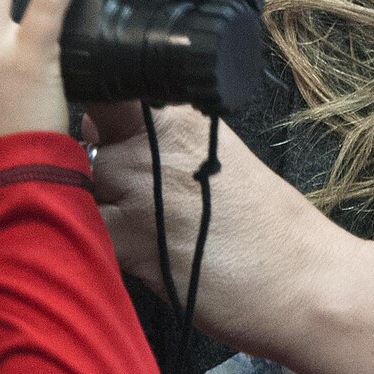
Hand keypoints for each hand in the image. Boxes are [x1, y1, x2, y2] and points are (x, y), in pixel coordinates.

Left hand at [88, 104, 344, 353]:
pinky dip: (78, 249)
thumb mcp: (218, 161)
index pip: (104, 89)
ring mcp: (141, 191)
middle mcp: (155, 145)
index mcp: (179, 119)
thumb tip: (100, 134)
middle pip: (70, 139)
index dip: (80, 111)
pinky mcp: (133, 243)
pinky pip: (77, 236)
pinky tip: (103, 262)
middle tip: (96, 202)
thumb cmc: (270, 233)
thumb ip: (157, 145)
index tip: (81, 135)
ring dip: (69, 211)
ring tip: (99, 235)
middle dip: (68, 170)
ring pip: (66, 187)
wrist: (307, 283)